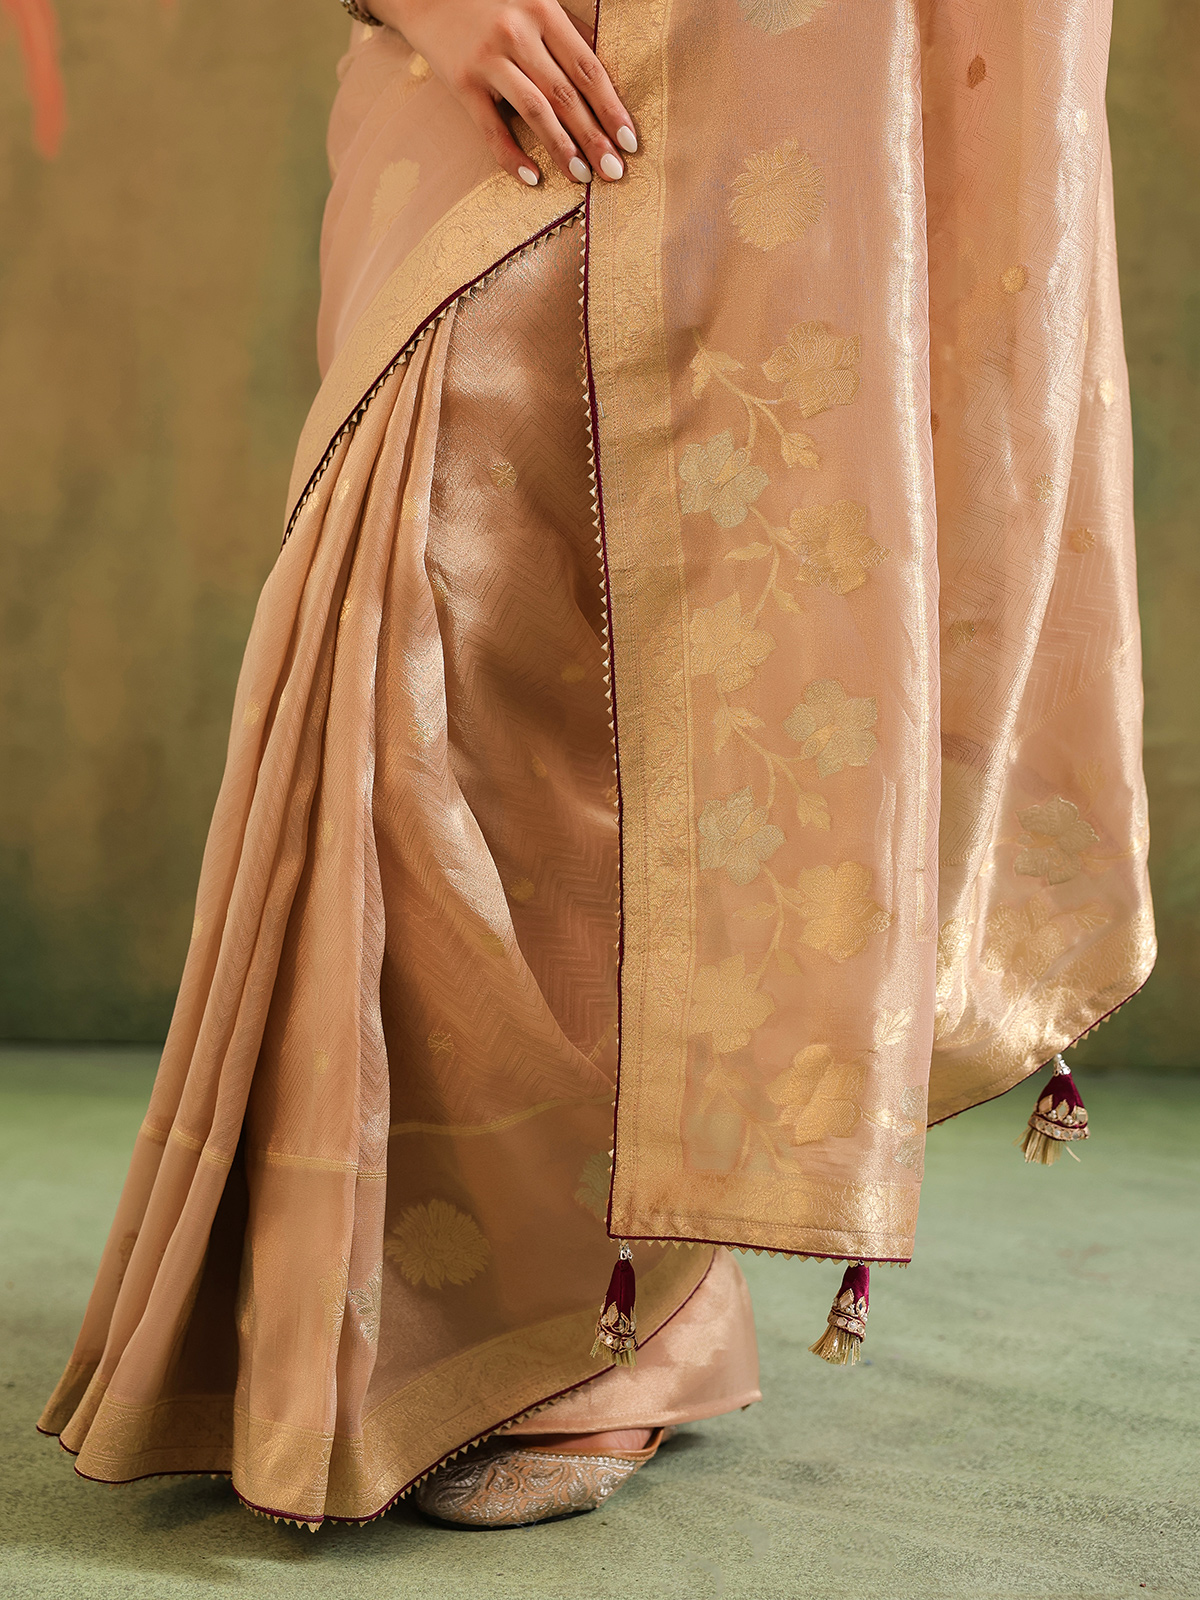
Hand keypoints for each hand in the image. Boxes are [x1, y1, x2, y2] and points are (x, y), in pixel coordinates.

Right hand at [366, 0, 636, 187]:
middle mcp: (517, 34)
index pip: (587, 68)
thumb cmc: (490, 2)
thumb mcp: (533, 4)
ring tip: (582, 177)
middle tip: (614, 171)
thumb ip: (567, 34)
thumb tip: (606, 78)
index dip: (611, 107)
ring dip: (561, 149)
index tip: (630, 140)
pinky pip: (491, 128)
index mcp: (542, 11)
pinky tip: (532, 179)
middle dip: (594, 137)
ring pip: (534, 112)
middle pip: (565, 95)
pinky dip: (511, 156)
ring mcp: (488, 60)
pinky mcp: (462, 82)